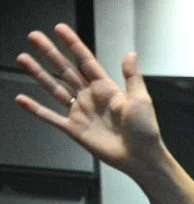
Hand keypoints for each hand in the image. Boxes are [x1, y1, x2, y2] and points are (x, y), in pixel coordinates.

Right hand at [15, 25, 172, 181]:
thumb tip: (130, 54)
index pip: (85, 61)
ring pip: (55, 89)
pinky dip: (35, 109)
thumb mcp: (141, 99)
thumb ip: (132, 77)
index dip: (73, 45)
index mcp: (106, 88)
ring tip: (23, 58)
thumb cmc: (145, 129)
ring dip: (38, 74)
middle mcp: (91, 97)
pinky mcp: (74, 129)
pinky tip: (21, 99)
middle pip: (65, 70)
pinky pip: (51, 117)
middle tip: (34, 37)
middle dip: (50, 53)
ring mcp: (81, 112)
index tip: (60, 29)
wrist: (140, 157)